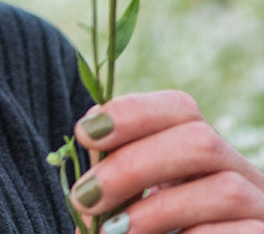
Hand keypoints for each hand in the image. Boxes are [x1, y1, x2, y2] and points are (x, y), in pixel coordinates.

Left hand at [70, 90, 263, 232]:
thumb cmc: (153, 232)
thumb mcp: (133, 200)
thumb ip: (117, 175)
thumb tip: (88, 142)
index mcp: (204, 151)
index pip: (180, 108)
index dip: (131, 112)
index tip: (83, 134)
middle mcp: (240, 173)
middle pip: (200, 141)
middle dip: (134, 164)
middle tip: (86, 196)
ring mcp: (261, 208)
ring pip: (225, 190)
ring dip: (158, 210)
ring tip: (111, 232)